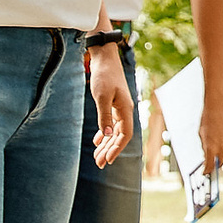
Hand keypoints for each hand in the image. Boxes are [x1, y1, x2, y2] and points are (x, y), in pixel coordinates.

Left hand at [88, 52, 135, 166]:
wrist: (103, 58)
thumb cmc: (103, 75)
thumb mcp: (102, 96)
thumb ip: (104, 116)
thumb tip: (107, 136)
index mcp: (126, 109)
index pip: (124, 135)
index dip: (117, 149)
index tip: (107, 161)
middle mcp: (125, 110)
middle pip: (119, 136)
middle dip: (109, 150)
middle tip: (99, 164)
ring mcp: (119, 108)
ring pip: (114, 131)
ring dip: (106, 144)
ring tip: (97, 156)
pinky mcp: (112, 104)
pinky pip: (110, 124)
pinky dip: (104, 133)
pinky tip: (97, 141)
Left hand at [199, 94, 222, 166]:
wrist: (218, 106)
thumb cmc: (208, 117)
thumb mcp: (201, 134)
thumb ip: (205, 147)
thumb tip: (206, 155)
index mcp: (212, 147)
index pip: (210, 165)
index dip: (208, 170)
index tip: (206, 172)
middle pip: (221, 160)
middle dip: (217, 161)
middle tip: (212, 158)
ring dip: (221, 144)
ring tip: (216, 132)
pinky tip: (222, 129)